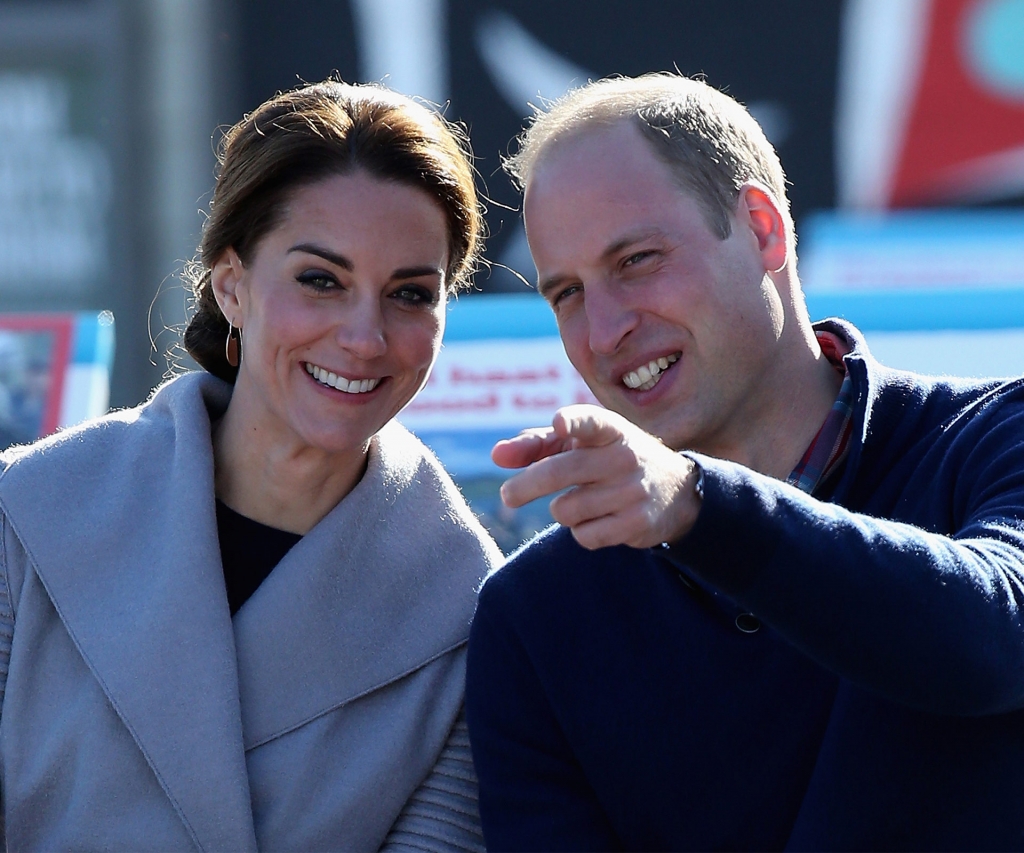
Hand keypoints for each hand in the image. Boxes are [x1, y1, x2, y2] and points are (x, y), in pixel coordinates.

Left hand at [492, 404, 702, 549]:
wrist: (677, 491)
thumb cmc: (612, 458)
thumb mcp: (583, 443)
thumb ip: (538, 444)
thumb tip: (497, 455)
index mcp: (610, 429)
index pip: (592, 421)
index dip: (574, 422)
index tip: (559, 423)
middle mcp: (623, 456)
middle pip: (560, 472)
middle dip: (525, 487)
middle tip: (507, 496)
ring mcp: (632, 492)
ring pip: (566, 509)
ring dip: (562, 510)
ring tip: (580, 502)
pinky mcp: (636, 524)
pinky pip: (584, 536)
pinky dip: (581, 532)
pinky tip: (598, 520)